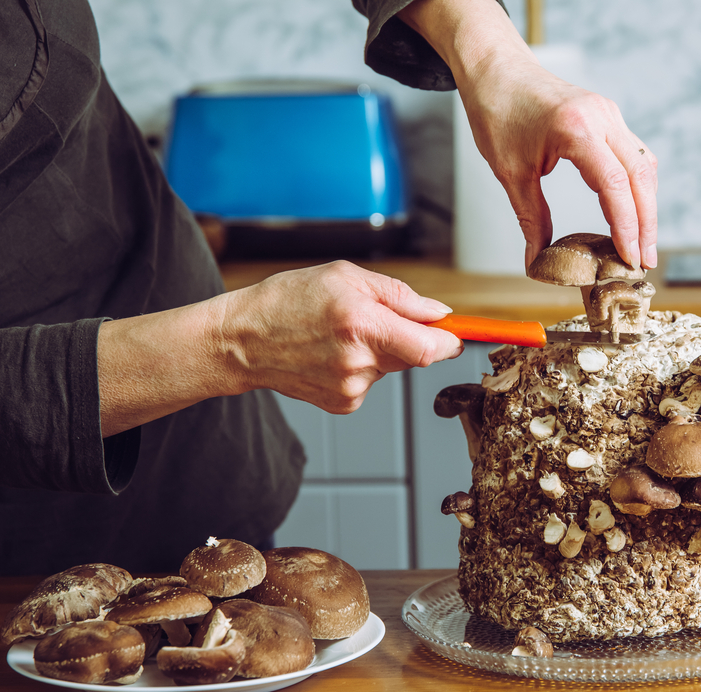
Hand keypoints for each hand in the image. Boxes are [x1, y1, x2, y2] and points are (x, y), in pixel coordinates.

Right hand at [218, 262, 462, 412]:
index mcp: (363, 324)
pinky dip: (362, 366)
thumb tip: (440, 313)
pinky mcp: (343, 404)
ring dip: (381, 350)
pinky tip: (331, 355)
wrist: (241, 340)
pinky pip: (372, 381)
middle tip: (376, 319)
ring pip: (391, 367)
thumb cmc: (289, 300)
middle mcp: (359, 361)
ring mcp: (351, 388)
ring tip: (340, 335)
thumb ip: (400, 296)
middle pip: (414, 356)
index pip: (430, 348)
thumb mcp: (346, 278)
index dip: (450, 342)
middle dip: (408, 336)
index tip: (459, 334)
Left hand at [398, 0, 657, 270]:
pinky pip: (633, 154)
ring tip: (642, 245)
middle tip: (645, 263)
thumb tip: (539, 260)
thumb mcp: (510, 172)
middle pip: (640, 177)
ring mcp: (609, 114)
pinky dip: (637, 187)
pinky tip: (633, 213)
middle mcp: (601, 117)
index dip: (627, 226)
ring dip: (646, 206)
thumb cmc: (497, 112)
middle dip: (646, 223)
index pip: (615, 185)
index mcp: (576, 129)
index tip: (630, 258)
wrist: (495, 69)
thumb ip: (531, 217)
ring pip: (643, 165)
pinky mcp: (608, 116)